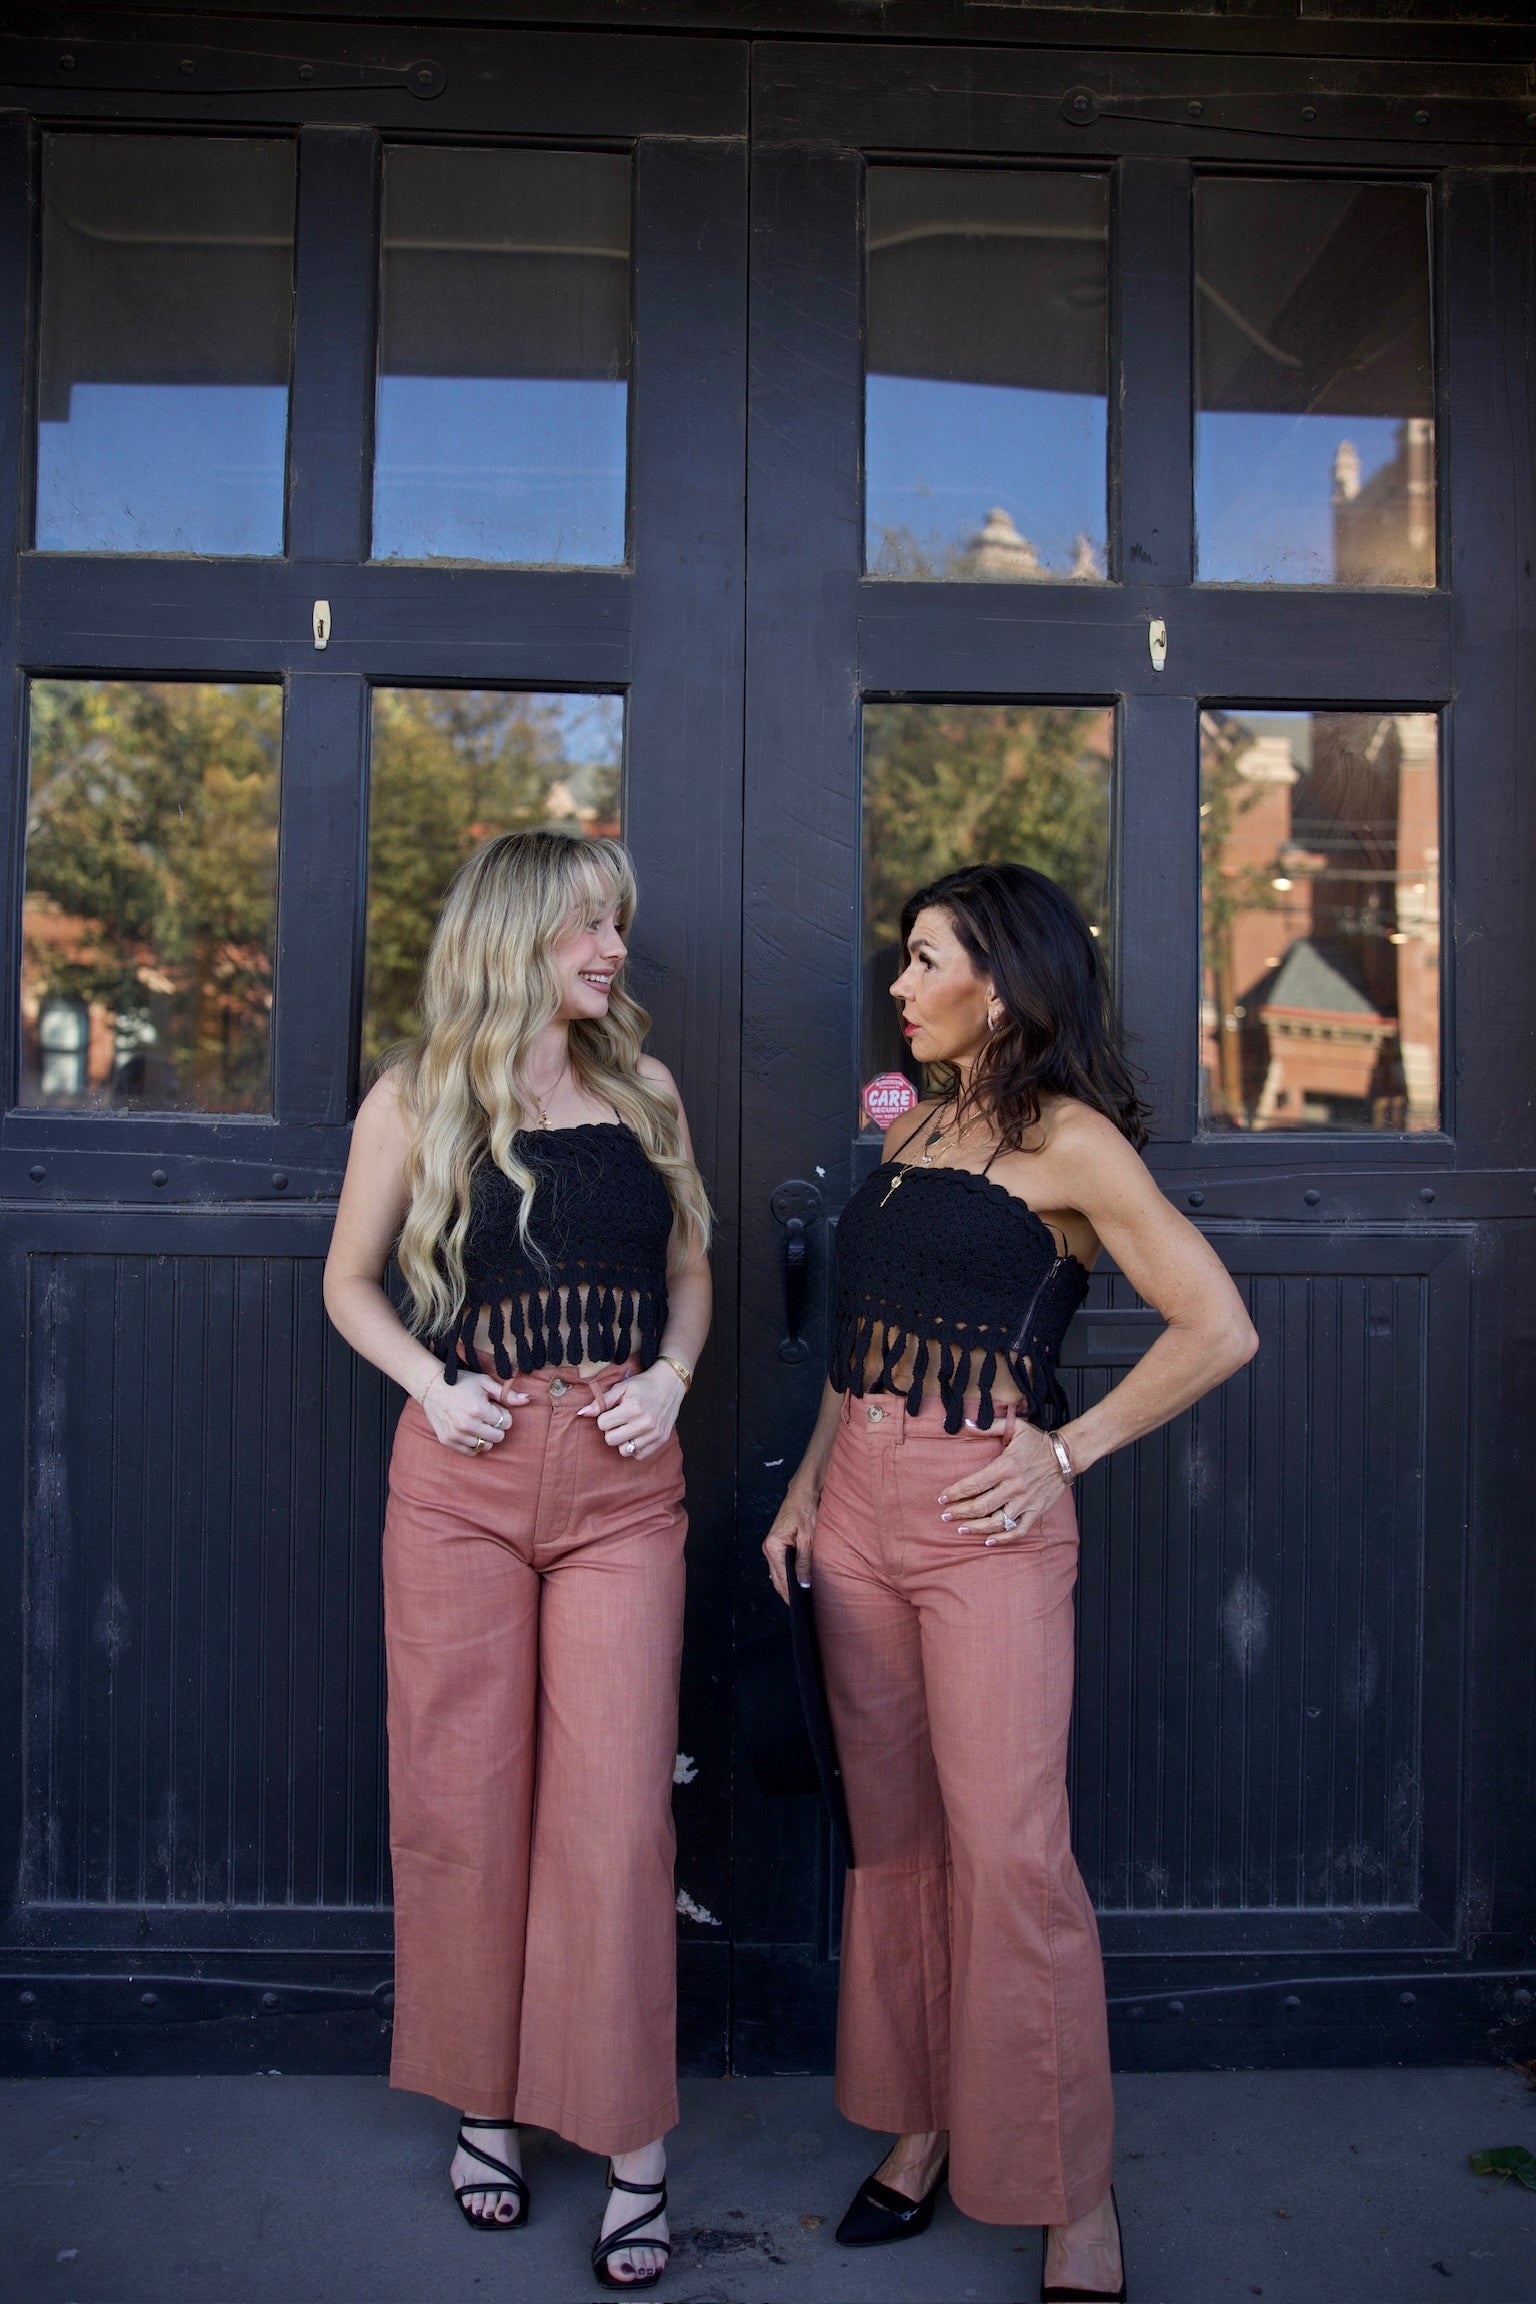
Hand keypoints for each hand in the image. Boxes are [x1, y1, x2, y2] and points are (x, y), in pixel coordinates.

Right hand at [419, 1367, 527, 1454]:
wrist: (431, 1387)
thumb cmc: (461, 1382)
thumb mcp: (485, 1382)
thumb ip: (507, 1394)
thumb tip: (528, 1400)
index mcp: (479, 1409)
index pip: (507, 1423)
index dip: (503, 1414)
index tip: (493, 1407)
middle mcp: (467, 1425)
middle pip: (498, 1437)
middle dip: (496, 1427)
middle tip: (486, 1415)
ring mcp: (456, 1435)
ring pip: (485, 1446)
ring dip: (485, 1436)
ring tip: (477, 1422)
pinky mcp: (448, 1441)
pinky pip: (471, 1452)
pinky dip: (473, 1443)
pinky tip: (469, 1430)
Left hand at [578, 1361, 683, 1459]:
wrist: (670, 1384)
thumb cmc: (643, 1385)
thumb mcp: (621, 1387)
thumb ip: (601, 1401)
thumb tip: (582, 1413)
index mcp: (632, 1408)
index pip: (602, 1424)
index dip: (605, 1417)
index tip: (613, 1410)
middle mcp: (644, 1423)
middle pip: (611, 1440)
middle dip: (611, 1430)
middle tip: (620, 1420)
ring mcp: (654, 1434)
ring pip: (624, 1451)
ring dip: (623, 1440)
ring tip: (629, 1428)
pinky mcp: (661, 1440)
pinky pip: (639, 1455)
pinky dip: (635, 1448)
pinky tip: (637, 1435)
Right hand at [762, 1481, 816, 1602]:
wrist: (804, 1493)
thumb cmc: (805, 1510)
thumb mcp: (808, 1538)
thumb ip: (804, 1562)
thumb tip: (803, 1584)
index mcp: (773, 1546)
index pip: (781, 1578)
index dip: (791, 1594)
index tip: (800, 1606)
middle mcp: (768, 1548)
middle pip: (777, 1579)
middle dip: (788, 1593)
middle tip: (802, 1607)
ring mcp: (771, 1546)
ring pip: (778, 1574)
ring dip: (788, 1585)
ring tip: (801, 1598)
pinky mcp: (777, 1544)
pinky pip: (780, 1566)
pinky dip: (787, 1575)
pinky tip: (798, 1582)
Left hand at [937, 1421, 1069, 1543]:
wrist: (1066, 1455)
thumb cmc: (1038, 1441)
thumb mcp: (1015, 1427)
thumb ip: (988, 1426)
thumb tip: (966, 1424)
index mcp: (1005, 1467)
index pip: (974, 1484)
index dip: (956, 1493)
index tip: (942, 1498)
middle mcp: (1014, 1487)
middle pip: (981, 1506)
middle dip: (960, 1512)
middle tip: (946, 1516)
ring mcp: (1026, 1501)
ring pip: (997, 1522)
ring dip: (977, 1528)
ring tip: (962, 1529)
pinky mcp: (1036, 1511)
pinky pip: (1019, 1530)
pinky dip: (1004, 1538)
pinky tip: (989, 1541)